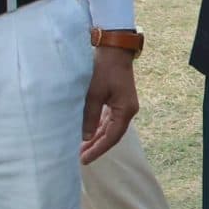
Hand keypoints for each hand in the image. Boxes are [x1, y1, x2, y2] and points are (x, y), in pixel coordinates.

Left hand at [81, 47, 138, 163]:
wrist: (114, 49)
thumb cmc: (104, 69)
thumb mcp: (94, 93)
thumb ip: (90, 116)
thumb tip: (86, 137)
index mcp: (125, 111)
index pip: (111, 137)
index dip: (98, 150)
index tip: (85, 159)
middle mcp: (127, 110)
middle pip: (112, 135)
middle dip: (96, 146)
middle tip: (81, 158)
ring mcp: (124, 105)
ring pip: (110, 128)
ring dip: (97, 138)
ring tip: (82, 148)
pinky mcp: (118, 100)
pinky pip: (109, 119)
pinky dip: (99, 127)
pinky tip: (90, 133)